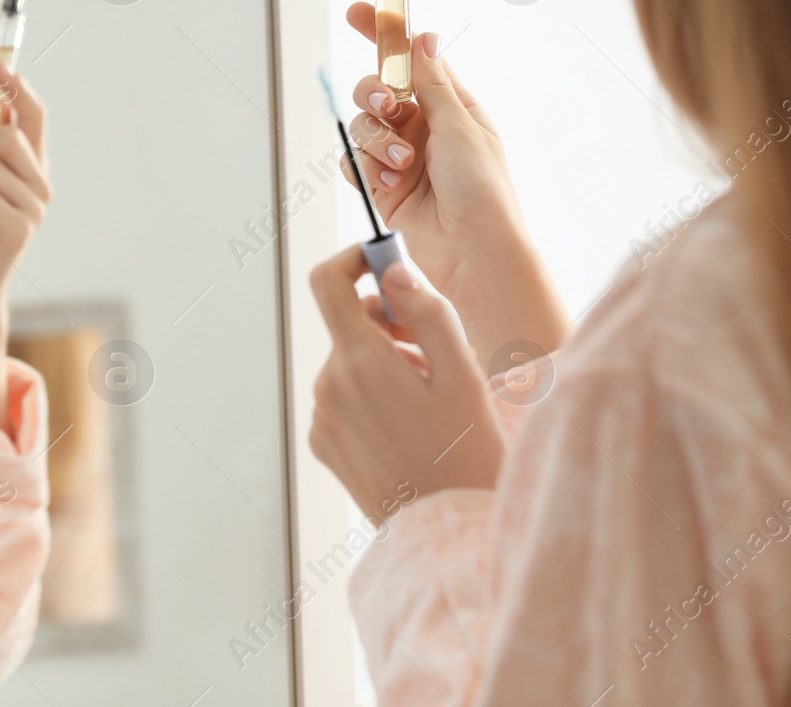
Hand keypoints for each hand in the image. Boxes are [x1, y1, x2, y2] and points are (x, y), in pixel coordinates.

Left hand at [309, 246, 503, 519]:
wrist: (448, 530)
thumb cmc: (466, 452)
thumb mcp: (461, 373)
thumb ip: (426, 312)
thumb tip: (392, 272)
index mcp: (359, 361)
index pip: (326, 281)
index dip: (353, 260)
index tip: (384, 265)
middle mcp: (329, 386)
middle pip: (348, 325)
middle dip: (388, 324)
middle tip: (433, 352)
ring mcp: (323, 418)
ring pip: (350, 362)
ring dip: (384, 364)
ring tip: (428, 399)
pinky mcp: (325, 445)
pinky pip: (344, 398)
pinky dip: (372, 396)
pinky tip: (408, 426)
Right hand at [342, 4, 568, 357]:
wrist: (473, 251)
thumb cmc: (482, 191)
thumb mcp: (460, 127)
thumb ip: (433, 83)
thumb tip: (423, 37)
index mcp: (450, 107)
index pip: (411, 59)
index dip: (385, 34)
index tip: (359, 12)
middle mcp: (423, 128)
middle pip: (377, 90)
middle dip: (374, 95)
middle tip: (388, 108)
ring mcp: (401, 156)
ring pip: (362, 126)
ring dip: (376, 140)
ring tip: (401, 163)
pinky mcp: (383, 186)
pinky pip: (354, 161)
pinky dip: (365, 167)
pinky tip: (389, 181)